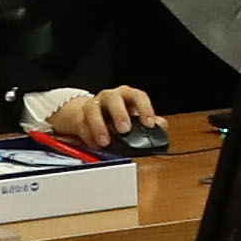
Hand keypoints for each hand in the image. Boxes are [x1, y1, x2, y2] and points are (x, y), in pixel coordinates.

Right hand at [35, 86, 155, 151]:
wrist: (91, 114)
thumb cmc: (119, 114)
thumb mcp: (136, 117)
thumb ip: (150, 122)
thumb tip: (160, 127)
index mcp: (127, 95)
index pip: (138, 96)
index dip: (145, 109)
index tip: (148, 124)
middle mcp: (110, 97)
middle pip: (114, 99)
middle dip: (119, 114)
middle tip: (124, 130)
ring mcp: (94, 105)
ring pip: (93, 109)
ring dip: (99, 126)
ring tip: (105, 142)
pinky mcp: (80, 116)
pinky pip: (82, 124)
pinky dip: (88, 136)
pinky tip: (96, 144)